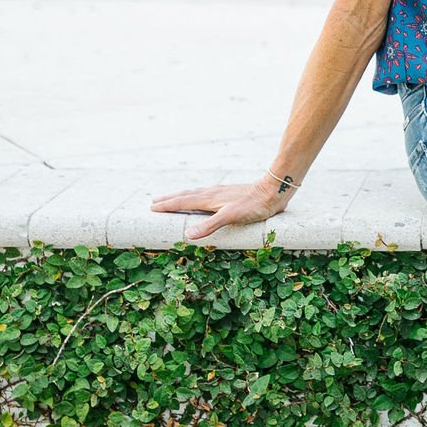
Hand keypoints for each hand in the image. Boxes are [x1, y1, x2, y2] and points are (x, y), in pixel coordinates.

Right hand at [149, 177, 292, 240]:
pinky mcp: (229, 195)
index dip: (167, 205)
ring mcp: (221, 193)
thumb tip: (188, 235)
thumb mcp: (231, 216)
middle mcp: (212, 193)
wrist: (274, 191)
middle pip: (186, 195)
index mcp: (209, 198)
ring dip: (182, 197)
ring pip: (196, 194)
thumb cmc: (254, 205)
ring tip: (173, 200)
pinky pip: (206, 195)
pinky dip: (196, 197)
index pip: (182, 201)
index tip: (152, 207)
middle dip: (170, 199)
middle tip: (155, 202)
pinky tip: (203, 200)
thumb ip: (210, 225)